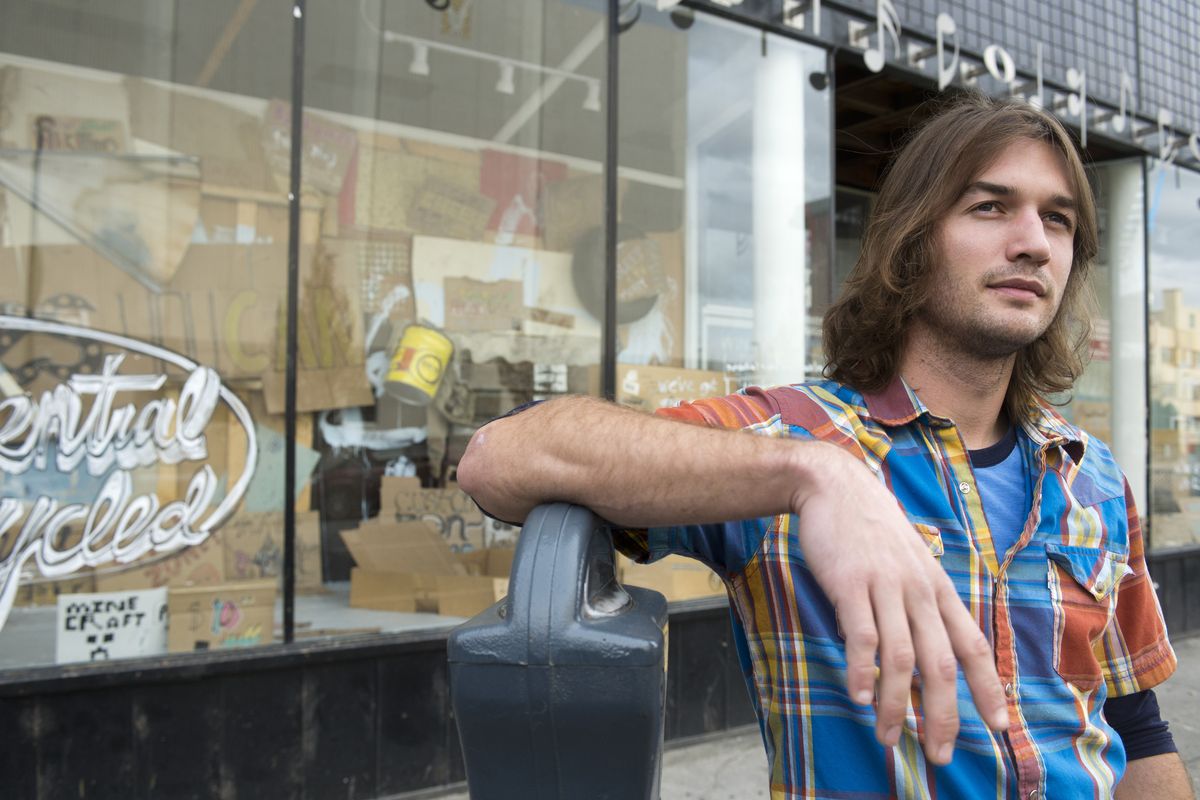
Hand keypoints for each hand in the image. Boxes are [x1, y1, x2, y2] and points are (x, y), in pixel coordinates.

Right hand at [791, 444, 1009, 764]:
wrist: (835, 485)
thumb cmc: (870, 528)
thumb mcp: (909, 561)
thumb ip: (918, 601)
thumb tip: (924, 646)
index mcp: (937, 589)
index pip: (973, 646)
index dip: (988, 688)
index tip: (999, 727)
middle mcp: (919, 591)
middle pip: (942, 663)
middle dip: (944, 715)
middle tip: (940, 755)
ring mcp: (886, 586)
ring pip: (902, 656)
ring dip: (898, 704)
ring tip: (889, 738)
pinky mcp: (850, 583)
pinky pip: (862, 634)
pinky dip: (862, 668)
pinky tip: (859, 695)